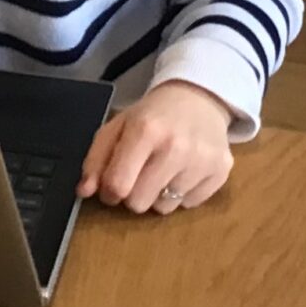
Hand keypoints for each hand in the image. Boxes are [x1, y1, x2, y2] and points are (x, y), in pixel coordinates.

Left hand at [78, 81, 235, 215]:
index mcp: (145, 130)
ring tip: (164, 170)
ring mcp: (202, 160)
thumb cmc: (153, 115)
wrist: (199, 98)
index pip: (118, 185)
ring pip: (164, 208)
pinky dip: (182, 194)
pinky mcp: (221, 171)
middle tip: (139, 176)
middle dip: (133, 195)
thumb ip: (96, 158)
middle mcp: (176, 147)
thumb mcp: (118, 126)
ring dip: (158, 194)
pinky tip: (183, 171)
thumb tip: (84, 191)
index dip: (109, 193)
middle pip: (139, 203)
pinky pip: (189, 205)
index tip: (111, 187)